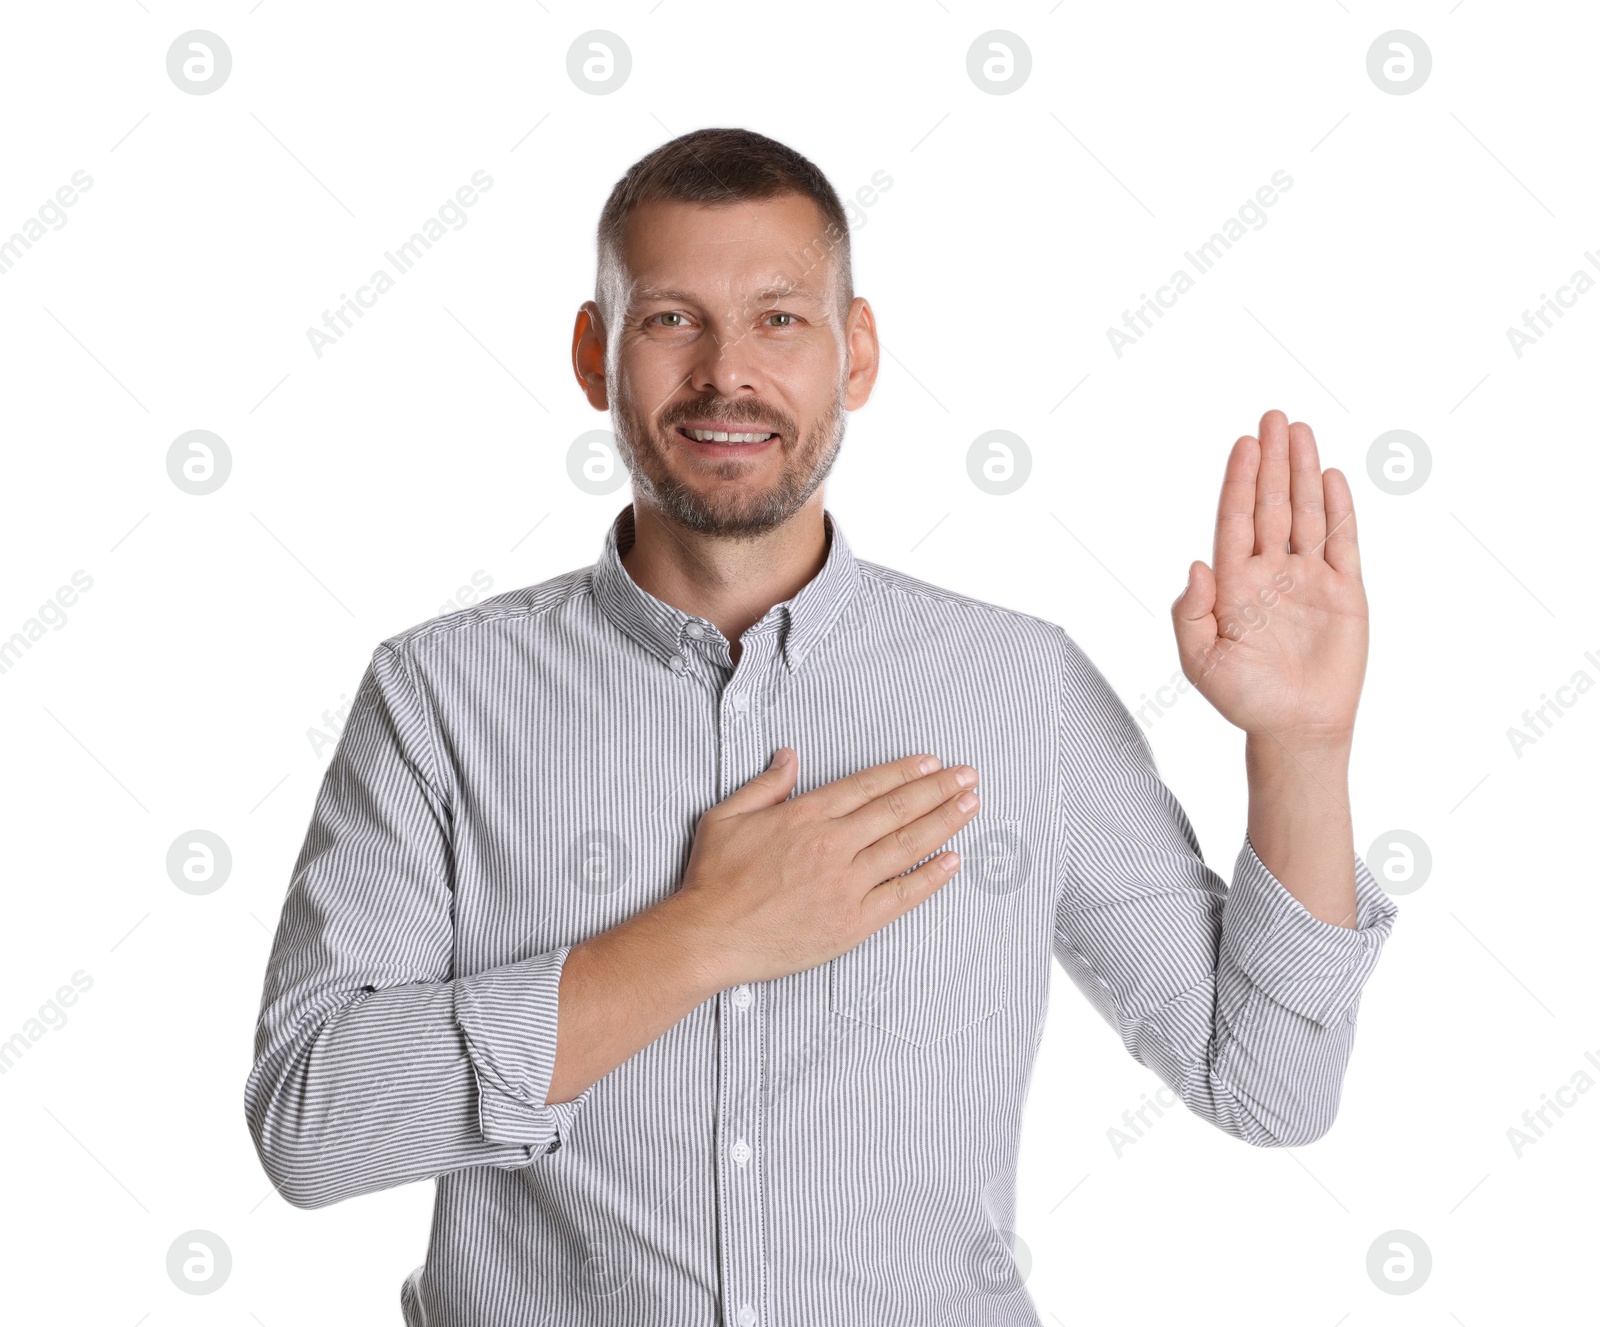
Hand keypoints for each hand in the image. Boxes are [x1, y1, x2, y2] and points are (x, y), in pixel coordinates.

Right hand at [671, 749, 981, 987]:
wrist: (708, 937)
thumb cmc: (713, 879)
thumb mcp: (726, 816)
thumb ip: (765, 785)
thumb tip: (790, 756)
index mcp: (806, 815)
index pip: (868, 786)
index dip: (904, 772)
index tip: (931, 763)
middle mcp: (833, 845)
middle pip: (898, 810)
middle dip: (938, 790)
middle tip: (968, 776)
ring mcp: (847, 884)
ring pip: (907, 846)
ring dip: (944, 822)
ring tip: (971, 805)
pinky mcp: (852, 922)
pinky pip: (901, 895)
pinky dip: (931, 878)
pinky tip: (953, 861)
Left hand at [1171, 409, 1366, 751]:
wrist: (1296, 729)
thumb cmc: (1244, 699)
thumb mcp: (1200, 661)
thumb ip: (1190, 613)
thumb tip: (1195, 565)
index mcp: (1235, 584)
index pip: (1236, 520)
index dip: (1240, 482)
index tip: (1243, 444)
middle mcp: (1271, 573)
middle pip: (1272, 505)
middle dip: (1272, 462)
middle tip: (1272, 417)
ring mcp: (1309, 579)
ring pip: (1307, 514)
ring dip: (1303, 472)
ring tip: (1299, 432)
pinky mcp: (1344, 592)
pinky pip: (1342, 542)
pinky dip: (1338, 509)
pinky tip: (1331, 477)